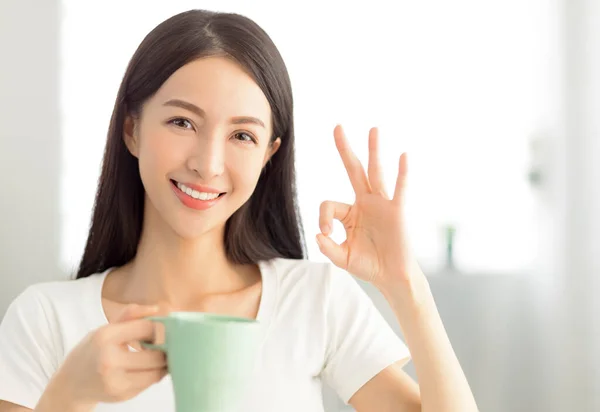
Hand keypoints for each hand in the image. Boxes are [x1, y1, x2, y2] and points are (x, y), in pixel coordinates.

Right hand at [44, 304, 166, 407]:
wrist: (71, 383)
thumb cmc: (92, 351)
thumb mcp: (105, 329)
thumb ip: (130, 315)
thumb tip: (156, 309)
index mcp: (105, 337)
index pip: (147, 328)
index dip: (158, 328)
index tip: (158, 330)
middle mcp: (109, 360)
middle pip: (156, 354)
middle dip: (164, 349)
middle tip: (165, 345)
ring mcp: (115, 381)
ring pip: (157, 371)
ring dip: (163, 364)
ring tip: (159, 356)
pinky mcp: (122, 395)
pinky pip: (149, 383)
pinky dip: (154, 374)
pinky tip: (148, 368)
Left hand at [316, 125, 421, 291]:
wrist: (392, 277)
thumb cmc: (368, 265)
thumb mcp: (342, 258)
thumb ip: (328, 248)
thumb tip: (319, 234)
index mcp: (350, 213)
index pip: (329, 204)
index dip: (323, 218)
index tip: (326, 234)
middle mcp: (365, 202)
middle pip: (353, 170)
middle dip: (345, 149)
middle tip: (337, 127)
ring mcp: (382, 205)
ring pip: (375, 173)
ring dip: (374, 151)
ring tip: (373, 129)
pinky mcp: (397, 212)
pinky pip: (399, 189)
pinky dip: (402, 173)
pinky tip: (403, 156)